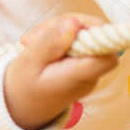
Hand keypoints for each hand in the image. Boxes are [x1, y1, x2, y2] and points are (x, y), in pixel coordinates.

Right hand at [3, 14, 117, 129]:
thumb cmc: (23, 87)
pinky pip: (77, 41)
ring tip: (32, 39)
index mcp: (77, 78)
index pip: (107, 57)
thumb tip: (75, 22)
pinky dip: (58, 36)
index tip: (71, 25)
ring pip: (85, 34)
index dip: (97, 34)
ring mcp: (86, 70)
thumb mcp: (29, 63)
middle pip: (95, 37)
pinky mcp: (80, 64)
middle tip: (37, 34)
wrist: (21, 106)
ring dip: (59, 28)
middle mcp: (88, 75)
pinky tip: (38, 42)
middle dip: (68, 24)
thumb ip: (51, 43)